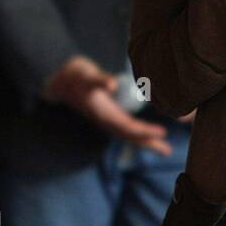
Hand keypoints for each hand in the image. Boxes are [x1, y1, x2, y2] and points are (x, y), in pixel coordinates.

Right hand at [44, 56, 172, 155]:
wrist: (57, 81)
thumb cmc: (74, 75)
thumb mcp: (85, 74)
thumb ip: (99, 79)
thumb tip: (112, 84)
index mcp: (103, 113)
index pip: (127, 126)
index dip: (144, 131)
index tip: (162, 132)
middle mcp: (105, 120)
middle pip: (130, 136)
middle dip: (148, 142)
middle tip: (167, 151)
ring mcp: (105, 120)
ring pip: (128, 135)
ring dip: (145, 142)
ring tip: (163, 149)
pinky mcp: (106, 117)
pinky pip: (125, 129)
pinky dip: (138, 134)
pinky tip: (147, 135)